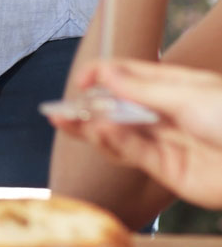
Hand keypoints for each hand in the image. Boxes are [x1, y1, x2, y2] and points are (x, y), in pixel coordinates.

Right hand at [48, 59, 221, 210]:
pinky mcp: (170, 172)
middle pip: (119, 108)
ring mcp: (168, 144)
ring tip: (66, 121)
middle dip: (89, 107)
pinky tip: (101, 133)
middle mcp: (167, 115)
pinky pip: (135, 155)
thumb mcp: (187, 96)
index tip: (81, 79)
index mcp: (175, 88)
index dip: (102, 76)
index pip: (129, 76)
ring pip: (120, 134)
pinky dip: (114, 144)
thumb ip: (141, 90)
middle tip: (58, 109)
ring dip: (92, 127)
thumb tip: (104, 73)